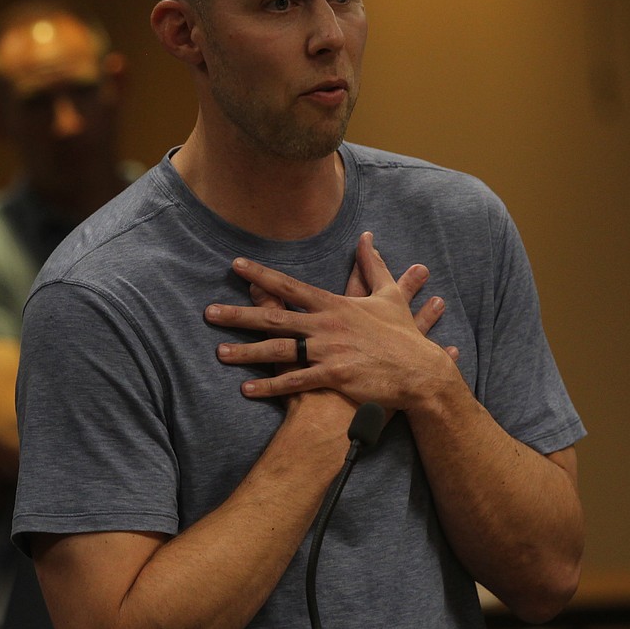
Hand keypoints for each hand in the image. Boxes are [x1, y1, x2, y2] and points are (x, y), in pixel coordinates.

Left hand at [208, 232, 459, 410]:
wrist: (420, 371)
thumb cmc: (403, 335)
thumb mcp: (390, 296)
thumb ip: (373, 266)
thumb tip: (366, 238)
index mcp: (335, 305)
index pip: (290, 287)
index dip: (261, 276)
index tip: (235, 267)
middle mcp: (326, 326)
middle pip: (274, 318)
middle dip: (239, 315)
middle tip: (208, 312)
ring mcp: (328, 351)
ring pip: (279, 350)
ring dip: (247, 352)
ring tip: (219, 352)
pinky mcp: (333, 377)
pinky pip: (295, 382)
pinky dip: (270, 386)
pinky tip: (247, 390)